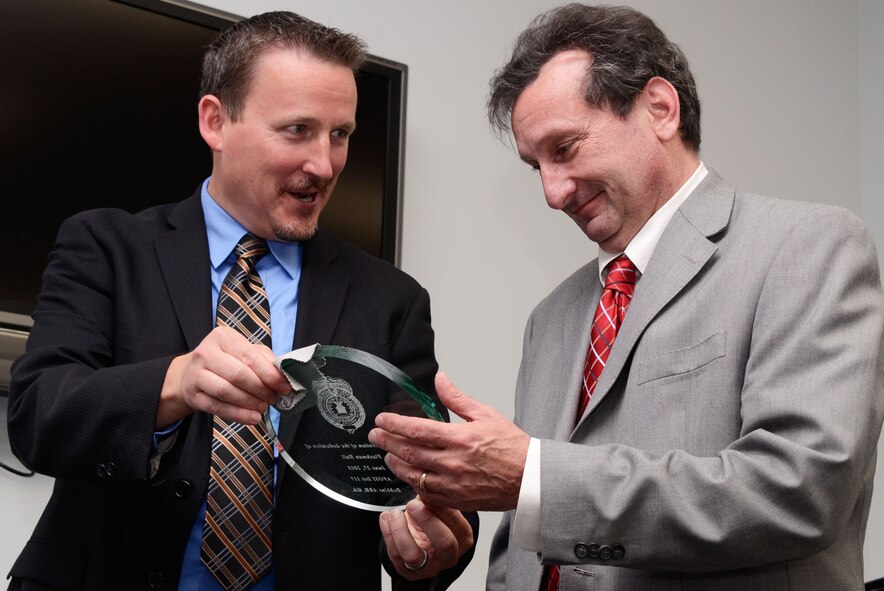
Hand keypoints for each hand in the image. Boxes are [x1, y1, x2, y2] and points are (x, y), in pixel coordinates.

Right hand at [157, 325, 290, 426]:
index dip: (269, 374)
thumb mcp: (244, 352)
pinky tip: (252, 418)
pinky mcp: (192, 395)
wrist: (190, 373)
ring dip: (249, 402)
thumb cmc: (225, 361)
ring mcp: (196, 374)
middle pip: (238, 374)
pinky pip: (217, 407)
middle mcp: (206, 352)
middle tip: (273, 398)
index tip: (284, 386)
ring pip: (226, 391)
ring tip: (263, 407)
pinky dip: (237, 415)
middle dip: (260, 389)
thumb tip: (283, 375)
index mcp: (223, 337)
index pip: (250, 356)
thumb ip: (264, 360)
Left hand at [369, 372, 529, 510]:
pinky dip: (414, 485)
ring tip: (388, 455)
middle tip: (374, 436)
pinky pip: (427, 494)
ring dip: (396, 464)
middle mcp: (453, 462)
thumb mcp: (485, 414)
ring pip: (414, 475)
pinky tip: (409, 477)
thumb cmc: (512, 446)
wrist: (530, 478)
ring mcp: (453, 484)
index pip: (417, 430)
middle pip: (409, 452)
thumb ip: (457, 398)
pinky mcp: (457, 500)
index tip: (382, 420)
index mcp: (460, 438)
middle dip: (387, 442)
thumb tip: (440, 379)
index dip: (394, 424)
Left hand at [380, 497, 473, 579]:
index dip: (441, 508)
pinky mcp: (408, 572)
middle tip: (413, 505)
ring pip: (413, 554)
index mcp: (462, 537)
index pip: (456, 525)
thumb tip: (426, 484)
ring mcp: (428, 567)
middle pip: (444, 543)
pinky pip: (395, 555)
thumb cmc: (433, 520)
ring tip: (394, 513)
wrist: (421, 539)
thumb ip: (435, 499)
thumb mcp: (438, 508)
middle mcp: (449, 556)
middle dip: (427, 521)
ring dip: (400, 530)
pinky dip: (388, 533)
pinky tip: (386, 518)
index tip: (427, 494)